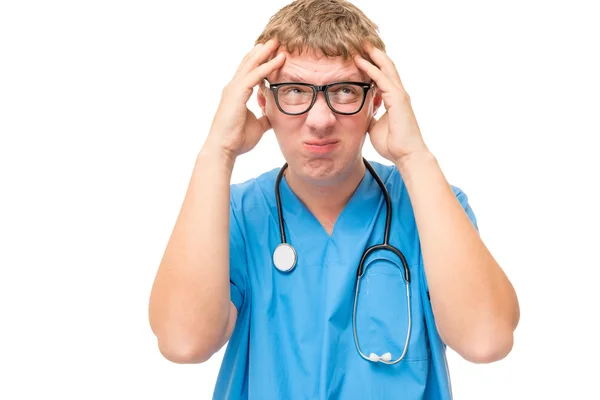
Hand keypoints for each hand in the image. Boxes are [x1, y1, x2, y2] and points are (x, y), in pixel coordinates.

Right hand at [205, 39, 285, 158]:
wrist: (224, 149)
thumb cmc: (237, 140)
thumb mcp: (257, 126)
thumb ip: (264, 118)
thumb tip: (272, 115)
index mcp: (236, 94)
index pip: (249, 72)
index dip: (259, 61)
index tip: (272, 52)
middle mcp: (233, 88)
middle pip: (249, 63)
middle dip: (261, 51)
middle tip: (274, 40)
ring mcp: (234, 89)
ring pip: (251, 65)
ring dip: (265, 53)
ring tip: (276, 43)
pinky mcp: (237, 93)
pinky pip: (255, 76)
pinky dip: (267, 66)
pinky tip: (278, 60)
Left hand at [354, 45, 428, 163]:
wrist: (406, 155)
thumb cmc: (393, 144)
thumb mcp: (374, 127)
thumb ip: (370, 116)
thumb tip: (362, 112)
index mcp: (394, 99)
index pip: (383, 77)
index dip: (373, 65)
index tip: (360, 55)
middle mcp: (398, 94)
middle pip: (386, 67)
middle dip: (374, 54)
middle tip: (362, 42)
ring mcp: (400, 96)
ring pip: (386, 69)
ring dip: (373, 55)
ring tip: (361, 44)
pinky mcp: (398, 100)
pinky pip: (382, 80)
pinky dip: (371, 70)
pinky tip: (361, 61)